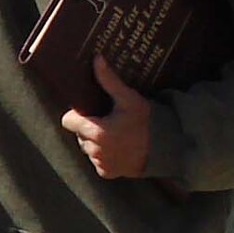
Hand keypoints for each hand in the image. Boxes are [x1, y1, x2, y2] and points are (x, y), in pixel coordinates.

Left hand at [61, 55, 151, 178]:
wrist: (165, 150)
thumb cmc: (147, 122)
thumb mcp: (129, 99)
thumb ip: (109, 81)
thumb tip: (96, 59)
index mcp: (97, 131)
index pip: (68, 121)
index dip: (77, 115)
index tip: (90, 112)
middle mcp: (95, 150)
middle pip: (78, 134)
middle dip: (88, 128)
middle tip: (107, 122)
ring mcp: (100, 163)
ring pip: (87, 148)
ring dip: (95, 142)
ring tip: (114, 135)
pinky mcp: (106, 172)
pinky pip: (96, 161)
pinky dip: (103, 155)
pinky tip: (118, 148)